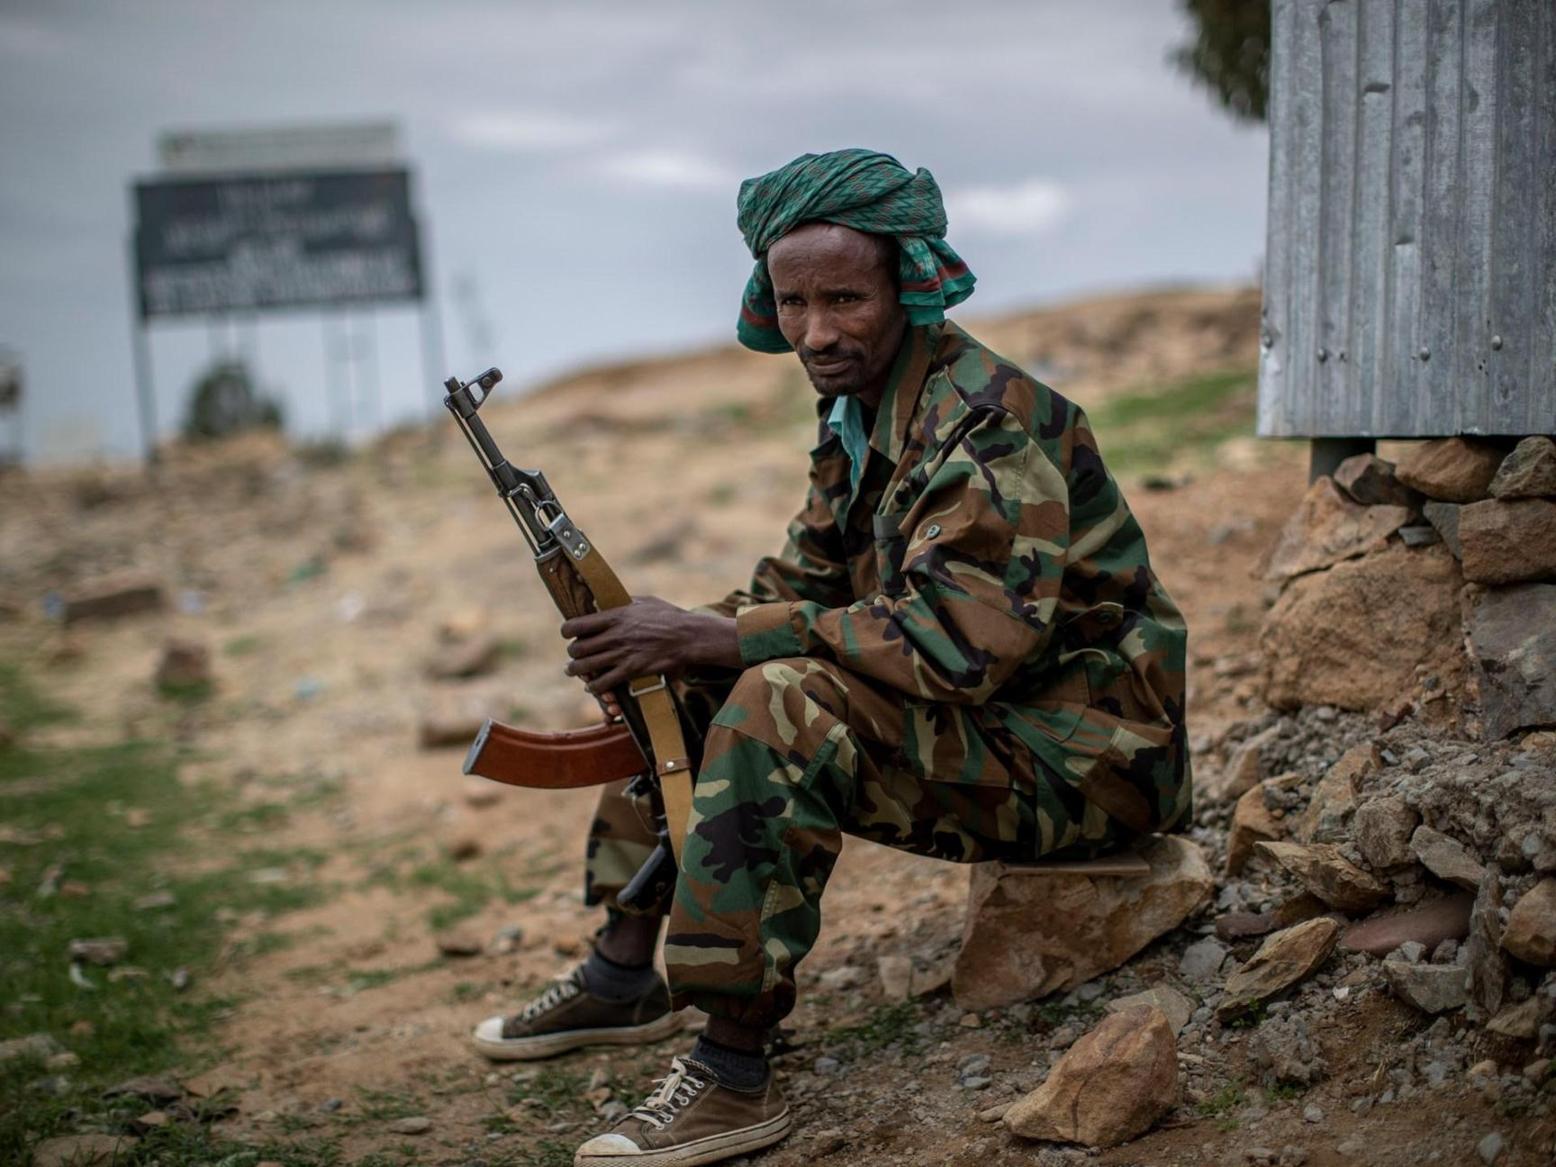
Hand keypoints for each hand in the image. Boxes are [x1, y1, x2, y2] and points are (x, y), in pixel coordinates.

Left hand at [561, 597, 739, 697]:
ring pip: (585, 667)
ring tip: (576, 671)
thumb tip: (601, 600)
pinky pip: (603, 683)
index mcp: (614, 616)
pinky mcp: (631, 671)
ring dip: (577, 671)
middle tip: (575, 655)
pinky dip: (595, 686)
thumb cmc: (668, 616)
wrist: (688, 636)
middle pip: (577, 648)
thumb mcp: (643, 601)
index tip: (570, 634)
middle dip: (573, 653)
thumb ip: (620, 602)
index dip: (567, 631)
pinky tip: (594, 685)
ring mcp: (622, 654)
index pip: (575, 625)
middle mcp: (614, 635)